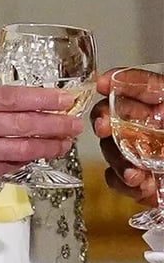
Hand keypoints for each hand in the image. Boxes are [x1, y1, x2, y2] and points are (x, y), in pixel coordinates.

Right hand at [0, 84, 82, 220]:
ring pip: (20, 144)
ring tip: (65, 143)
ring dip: (47, 144)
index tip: (63, 97)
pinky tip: (40, 157)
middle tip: (74, 121)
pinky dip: (27, 161)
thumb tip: (23, 109)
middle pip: (20, 119)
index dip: (42, 97)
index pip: (10, 95)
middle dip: (53, 121)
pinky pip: (9, 164)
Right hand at [91, 70, 156, 204]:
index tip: (103, 84)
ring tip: (134, 170)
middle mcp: (146, 126)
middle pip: (110, 117)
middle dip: (104, 122)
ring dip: (118, 159)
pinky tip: (141, 183)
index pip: (131, 85)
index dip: (115, 83)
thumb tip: (115, 79)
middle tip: (104, 126)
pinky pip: (114, 178)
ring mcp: (139, 154)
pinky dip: (123, 182)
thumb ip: (150, 89)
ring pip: (109, 150)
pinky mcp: (137, 182)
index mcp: (159, 104)